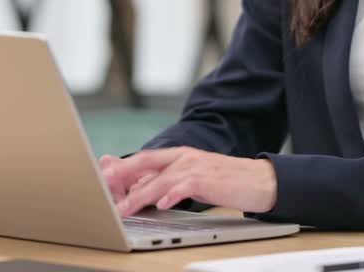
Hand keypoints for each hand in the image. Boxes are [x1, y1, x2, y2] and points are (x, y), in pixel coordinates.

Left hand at [98, 147, 277, 217]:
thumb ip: (171, 182)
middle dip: (123, 173)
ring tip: (125, 208)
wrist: (260, 180)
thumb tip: (147, 192)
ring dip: (140, 195)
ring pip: (161, 179)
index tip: (103, 175)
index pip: (145, 159)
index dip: (124, 167)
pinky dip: (172, 195)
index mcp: (179, 156)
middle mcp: (184, 157)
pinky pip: (186, 186)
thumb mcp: (194, 179)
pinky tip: (161, 204)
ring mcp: (196, 167)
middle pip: (147, 163)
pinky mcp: (208, 179)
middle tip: (103, 184)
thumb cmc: (225, 182)